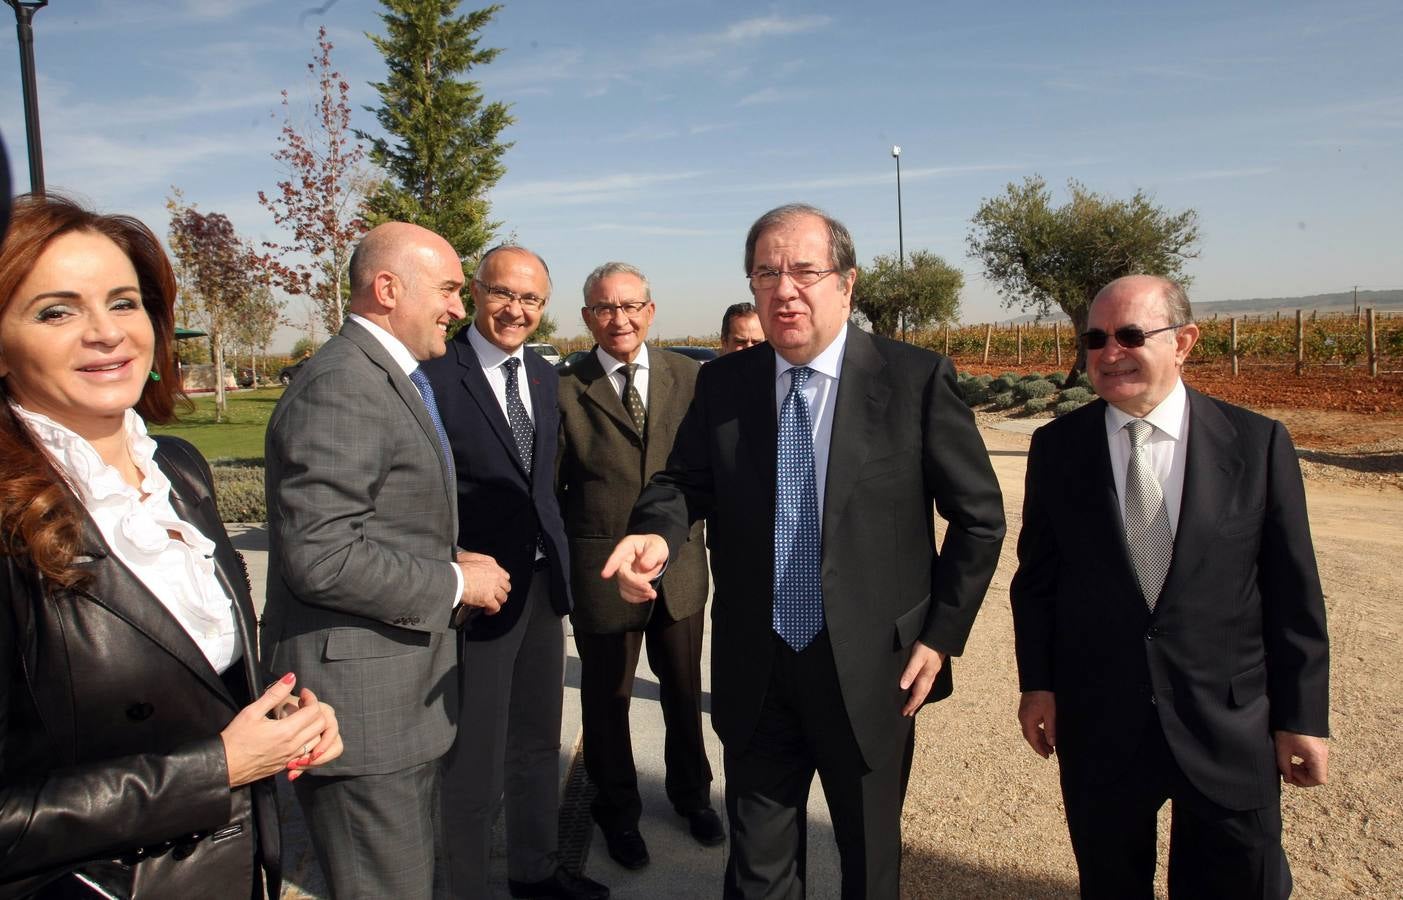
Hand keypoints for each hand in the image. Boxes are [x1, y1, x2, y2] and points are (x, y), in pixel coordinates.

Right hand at [221, 673, 338, 787]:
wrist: (225, 766)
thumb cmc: (235, 738)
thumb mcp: (252, 711)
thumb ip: (275, 693)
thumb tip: (291, 677)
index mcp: (286, 731)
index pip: (314, 711)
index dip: (311, 698)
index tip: (302, 692)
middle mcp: (293, 745)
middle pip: (321, 725)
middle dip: (316, 710)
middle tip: (303, 704)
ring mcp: (291, 757)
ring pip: (317, 740)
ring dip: (314, 726)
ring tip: (300, 718)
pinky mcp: (287, 765)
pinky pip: (308, 752)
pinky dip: (308, 741)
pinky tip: (295, 734)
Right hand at [457, 551, 509, 614]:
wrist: (454, 578)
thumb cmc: (458, 568)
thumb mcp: (469, 557)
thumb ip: (478, 559)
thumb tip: (476, 562)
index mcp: (492, 565)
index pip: (504, 575)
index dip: (501, 582)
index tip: (498, 586)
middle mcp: (496, 576)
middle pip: (506, 587)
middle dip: (501, 592)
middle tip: (495, 596)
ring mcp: (493, 588)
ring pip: (503, 598)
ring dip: (498, 601)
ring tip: (492, 604)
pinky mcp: (488, 599)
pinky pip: (496, 607)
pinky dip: (492, 610)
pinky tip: (487, 611)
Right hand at [601, 534, 668, 602]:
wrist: (658, 555)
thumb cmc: (656, 547)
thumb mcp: (658, 547)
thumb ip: (652, 555)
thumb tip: (644, 566)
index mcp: (628, 546)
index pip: (617, 555)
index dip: (611, 565)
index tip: (605, 574)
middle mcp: (622, 559)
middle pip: (622, 574)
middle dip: (635, 583)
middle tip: (648, 588)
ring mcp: (623, 572)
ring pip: (624, 586)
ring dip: (637, 593)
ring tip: (652, 593)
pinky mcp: (626, 582)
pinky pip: (626, 593)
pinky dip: (636, 597)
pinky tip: (647, 595)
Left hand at [898, 642, 944, 715]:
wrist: (940, 637)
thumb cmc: (928, 646)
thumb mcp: (917, 658)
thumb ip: (910, 672)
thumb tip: (903, 687)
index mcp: (925, 677)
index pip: (917, 695)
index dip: (911, 704)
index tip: (904, 712)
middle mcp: (930, 677)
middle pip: (922, 695)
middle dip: (915, 705)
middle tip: (908, 714)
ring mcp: (932, 673)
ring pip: (925, 691)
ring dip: (919, 699)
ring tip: (914, 706)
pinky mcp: (933, 668)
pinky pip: (927, 684)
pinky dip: (923, 691)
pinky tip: (921, 690)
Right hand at [1018, 690, 1056, 758]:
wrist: (1037, 680)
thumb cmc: (1045, 696)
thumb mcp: (1050, 714)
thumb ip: (1050, 729)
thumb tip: (1052, 744)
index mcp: (1027, 721)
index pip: (1033, 739)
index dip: (1039, 749)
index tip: (1047, 757)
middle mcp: (1023, 719)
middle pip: (1030, 736)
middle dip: (1040, 745)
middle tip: (1050, 753)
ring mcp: (1023, 714)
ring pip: (1030, 731)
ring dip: (1039, 738)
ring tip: (1050, 744)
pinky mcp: (1026, 710)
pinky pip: (1030, 724)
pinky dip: (1037, 731)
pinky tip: (1045, 732)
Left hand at [1274, 730, 1327, 786]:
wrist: (1292, 715)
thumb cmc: (1287, 730)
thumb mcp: (1282, 750)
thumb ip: (1285, 767)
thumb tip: (1287, 779)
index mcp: (1317, 755)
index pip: (1319, 779)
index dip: (1304, 782)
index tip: (1291, 776)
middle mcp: (1322, 755)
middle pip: (1318, 777)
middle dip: (1302, 778)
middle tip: (1289, 772)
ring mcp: (1321, 752)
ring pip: (1316, 772)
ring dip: (1303, 773)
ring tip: (1290, 767)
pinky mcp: (1317, 750)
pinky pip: (1314, 765)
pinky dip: (1304, 767)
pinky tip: (1294, 763)